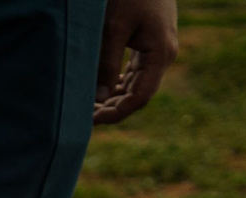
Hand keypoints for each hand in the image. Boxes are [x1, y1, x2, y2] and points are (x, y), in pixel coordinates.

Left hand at [94, 0, 176, 123]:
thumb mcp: (113, 29)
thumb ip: (106, 64)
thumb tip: (98, 100)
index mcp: (160, 54)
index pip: (140, 97)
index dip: (117, 113)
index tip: (91, 120)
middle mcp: (163, 56)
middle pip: (138, 95)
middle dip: (111, 108)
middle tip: (81, 116)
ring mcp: (157, 51)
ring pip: (135, 85)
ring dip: (113, 98)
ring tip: (86, 106)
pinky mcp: (148, 45)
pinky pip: (133, 73)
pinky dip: (116, 84)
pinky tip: (97, 91)